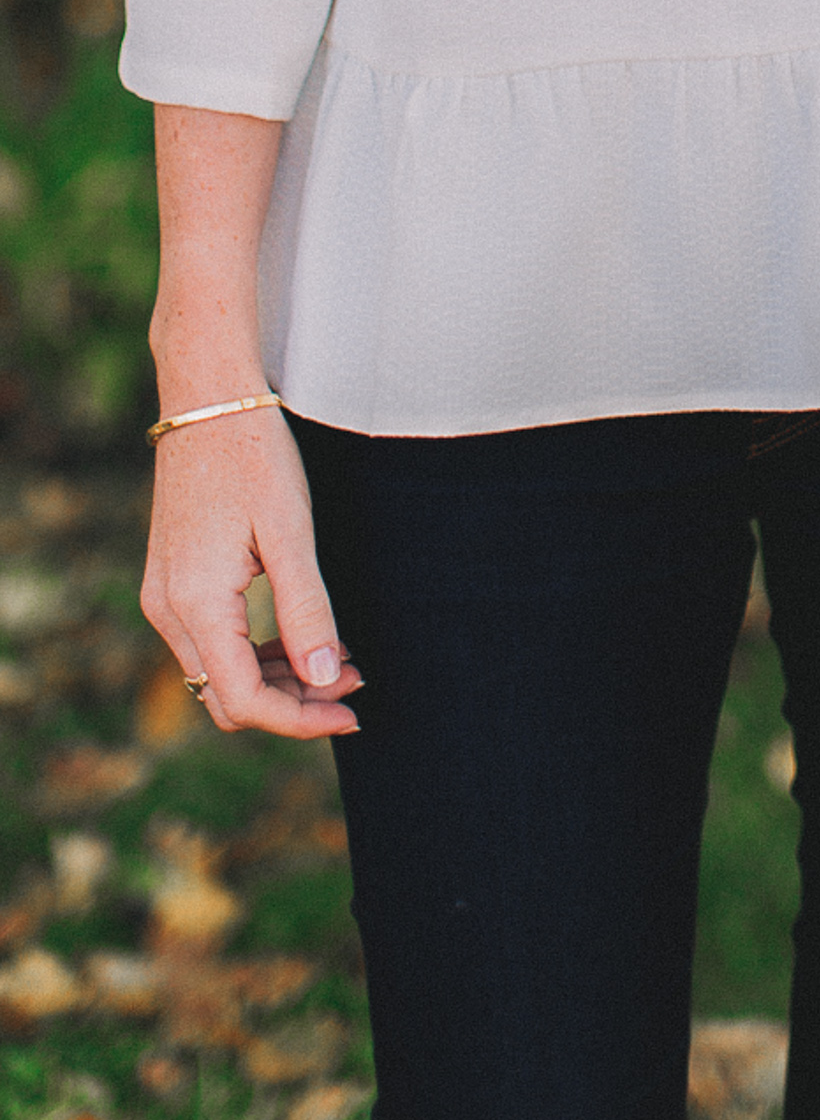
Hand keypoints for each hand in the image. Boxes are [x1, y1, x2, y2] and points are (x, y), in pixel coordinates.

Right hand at [142, 406, 362, 739]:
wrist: (207, 401)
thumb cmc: (253, 455)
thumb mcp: (290, 531)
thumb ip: (305, 608)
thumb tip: (322, 679)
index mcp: (194, 603)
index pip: (242, 699)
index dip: (298, 718)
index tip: (352, 710)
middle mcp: (167, 610)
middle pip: (227, 697)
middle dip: (292, 703)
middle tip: (353, 682)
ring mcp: (164, 596)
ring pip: (219, 674)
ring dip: (278, 679)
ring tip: (338, 660)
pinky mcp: (172, 581)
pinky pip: (212, 642)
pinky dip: (256, 652)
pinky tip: (302, 636)